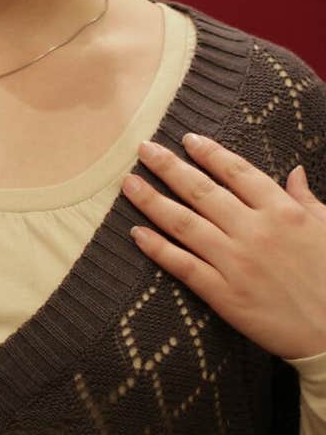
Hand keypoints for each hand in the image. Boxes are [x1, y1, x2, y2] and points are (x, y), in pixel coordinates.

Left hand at [122, 133, 325, 359]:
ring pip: (185, 224)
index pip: (237, 173)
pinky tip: (136, 233)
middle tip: (144, 149)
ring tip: (129, 184)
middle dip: (169, 166)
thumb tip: (293, 172)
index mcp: (282, 212)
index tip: (187, 139)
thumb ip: (305, 200)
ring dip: (152, 201)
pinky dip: (158, 249)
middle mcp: (255, 231)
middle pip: (202, 191)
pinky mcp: (224, 295)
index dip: (209, 153)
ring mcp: (236, 263)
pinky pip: (183, 266)